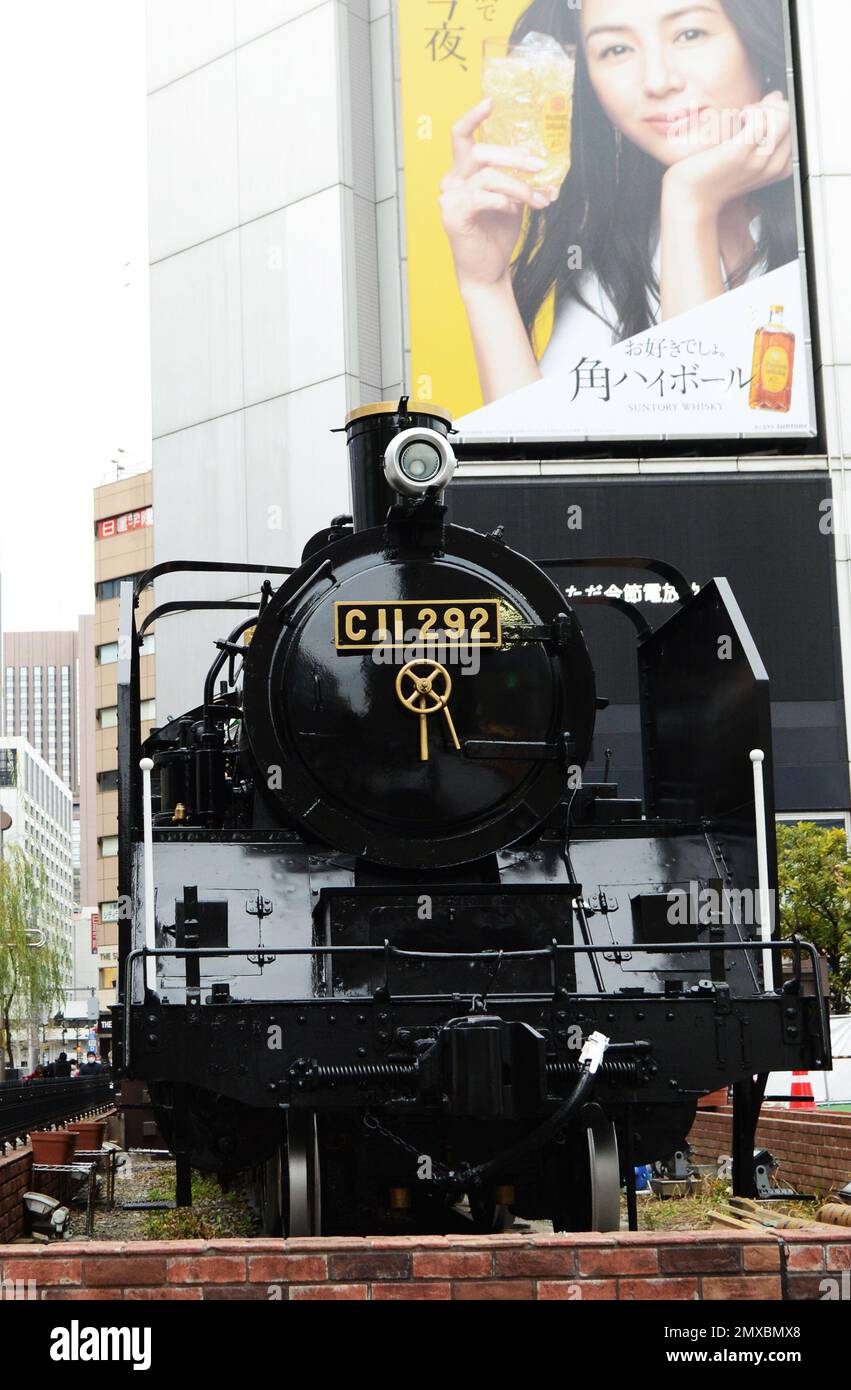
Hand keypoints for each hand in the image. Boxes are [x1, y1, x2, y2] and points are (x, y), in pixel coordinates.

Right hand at [439, 98, 556, 293]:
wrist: (487, 270)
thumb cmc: (496, 234)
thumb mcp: (512, 199)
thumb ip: (516, 178)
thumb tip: (541, 161)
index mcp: (463, 171)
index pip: (461, 136)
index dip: (474, 116)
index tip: (491, 101)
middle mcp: (452, 180)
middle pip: (481, 151)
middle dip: (515, 157)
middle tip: (540, 165)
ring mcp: (449, 197)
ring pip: (487, 175)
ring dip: (519, 185)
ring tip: (538, 199)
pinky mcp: (453, 215)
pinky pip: (482, 197)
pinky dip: (503, 201)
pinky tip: (513, 211)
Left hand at [662, 93, 793, 219]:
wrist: (691, 199)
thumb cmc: (713, 175)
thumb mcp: (746, 152)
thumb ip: (764, 128)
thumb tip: (776, 98)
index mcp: (776, 168)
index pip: (796, 128)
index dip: (779, 115)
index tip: (758, 118)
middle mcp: (771, 167)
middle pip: (792, 120)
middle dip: (772, 108)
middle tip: (748, 115)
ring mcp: (758, 161)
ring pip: (783, 118)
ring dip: (762, 108)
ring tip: (744, 116)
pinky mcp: (740, 153)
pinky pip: (761, 119)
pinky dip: (751, 111)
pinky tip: (738, 118)